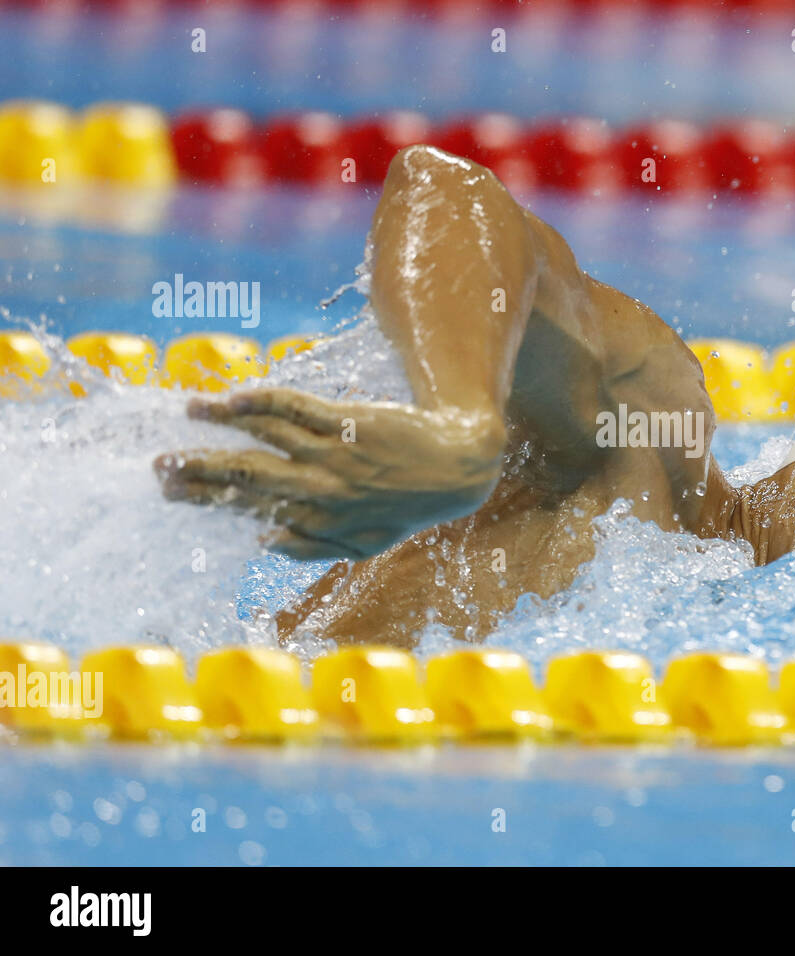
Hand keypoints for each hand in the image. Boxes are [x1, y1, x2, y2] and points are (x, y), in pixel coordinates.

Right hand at [154, 387, 503, 558]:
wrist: (457, 468)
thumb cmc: (407, 506)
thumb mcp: (363, 544)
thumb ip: (313, 547)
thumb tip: (264, 541)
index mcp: (318, 521)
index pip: (250, 508)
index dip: (208, 499)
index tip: (171, 490)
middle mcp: (320, 490)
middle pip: (248, 477)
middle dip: (200, 471)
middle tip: (159, 465)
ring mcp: (334, 454)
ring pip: (267, 438)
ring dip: (222, 425)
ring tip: (190, 413)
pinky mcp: (350, 421)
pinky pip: (299, 409)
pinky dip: (264, 402)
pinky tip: (234, 399)